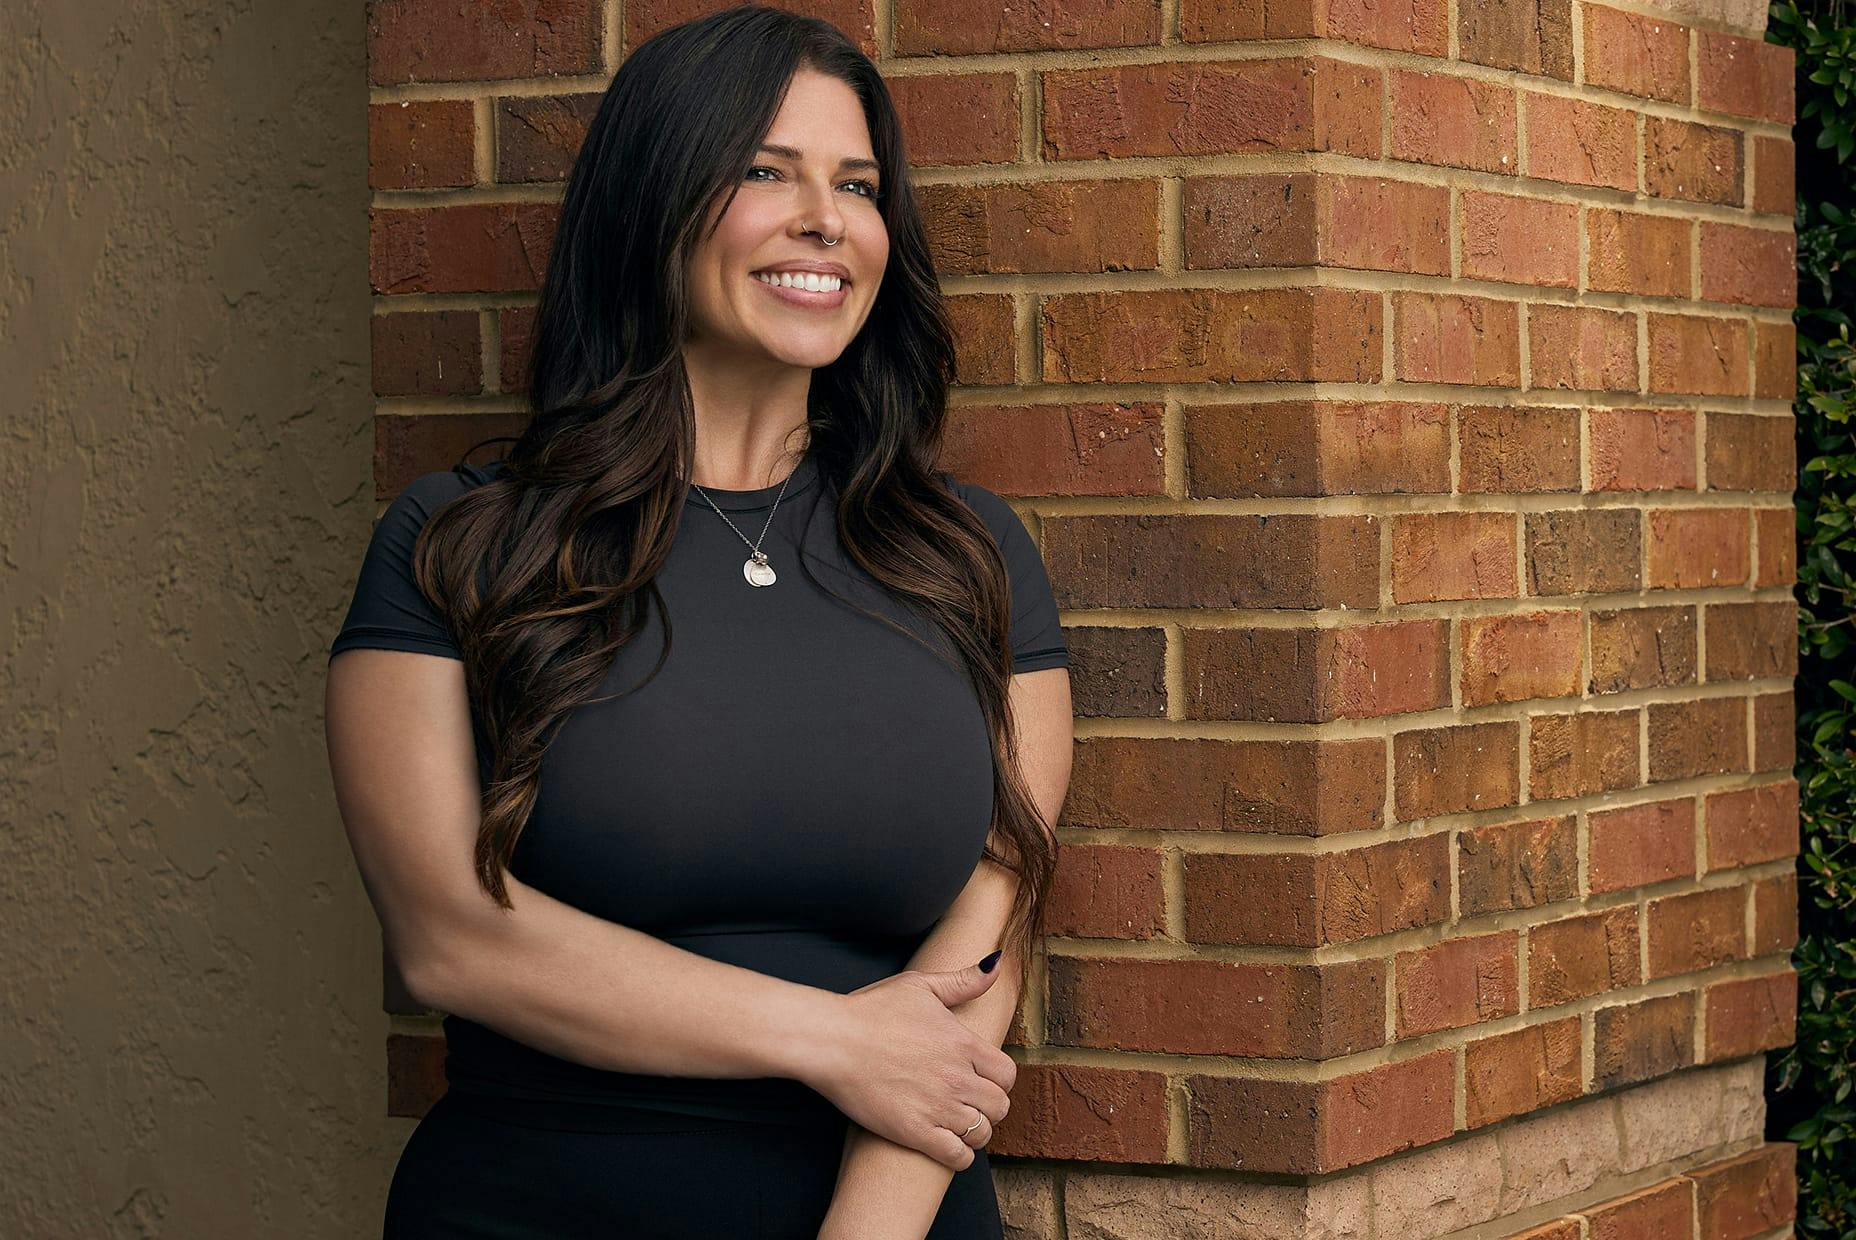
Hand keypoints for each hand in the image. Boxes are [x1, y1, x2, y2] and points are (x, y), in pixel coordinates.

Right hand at [798, 957, 1015, 1170]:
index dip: (999, 1080)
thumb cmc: (871, 1010)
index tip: (983, 1080)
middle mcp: (958, 1078)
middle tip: (971, 1104)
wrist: (833, 1041)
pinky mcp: (915, 1132)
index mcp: (963, 1044)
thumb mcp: (920, 985)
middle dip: (989, 1107)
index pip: (1007, 1075)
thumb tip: (996, 963)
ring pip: (982, 1134)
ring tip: (958, 1124)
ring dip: (974, 1131)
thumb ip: (963, 980)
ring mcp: (938, 1107)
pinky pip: (957, 1156)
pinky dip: (959, 1155)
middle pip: (1000, 1106)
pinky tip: (946, 1145)